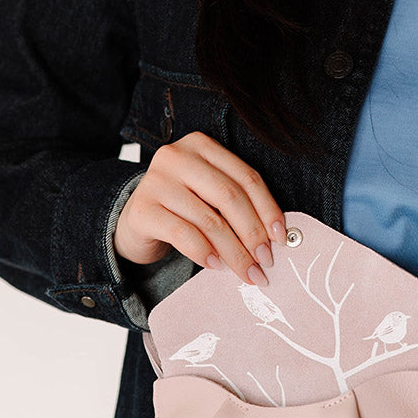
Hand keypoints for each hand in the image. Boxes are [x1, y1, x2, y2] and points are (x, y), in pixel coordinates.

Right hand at [113, 131, 286, 285]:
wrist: (136, 221)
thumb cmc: (182, 208)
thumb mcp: (211, 196)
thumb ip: (239, 204)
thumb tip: (275, 236)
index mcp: (202, 146)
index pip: (246, 177)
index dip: (268, 210)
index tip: (280, 238)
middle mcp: (177, 156)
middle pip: (230, 197)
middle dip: (253, 234)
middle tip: (265, 261)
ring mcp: (156, 181)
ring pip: (209, 220)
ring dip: (234, 252)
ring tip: (246, 272)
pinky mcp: (142, 209)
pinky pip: (183, 235)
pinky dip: (205, 253)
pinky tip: (216, 266)